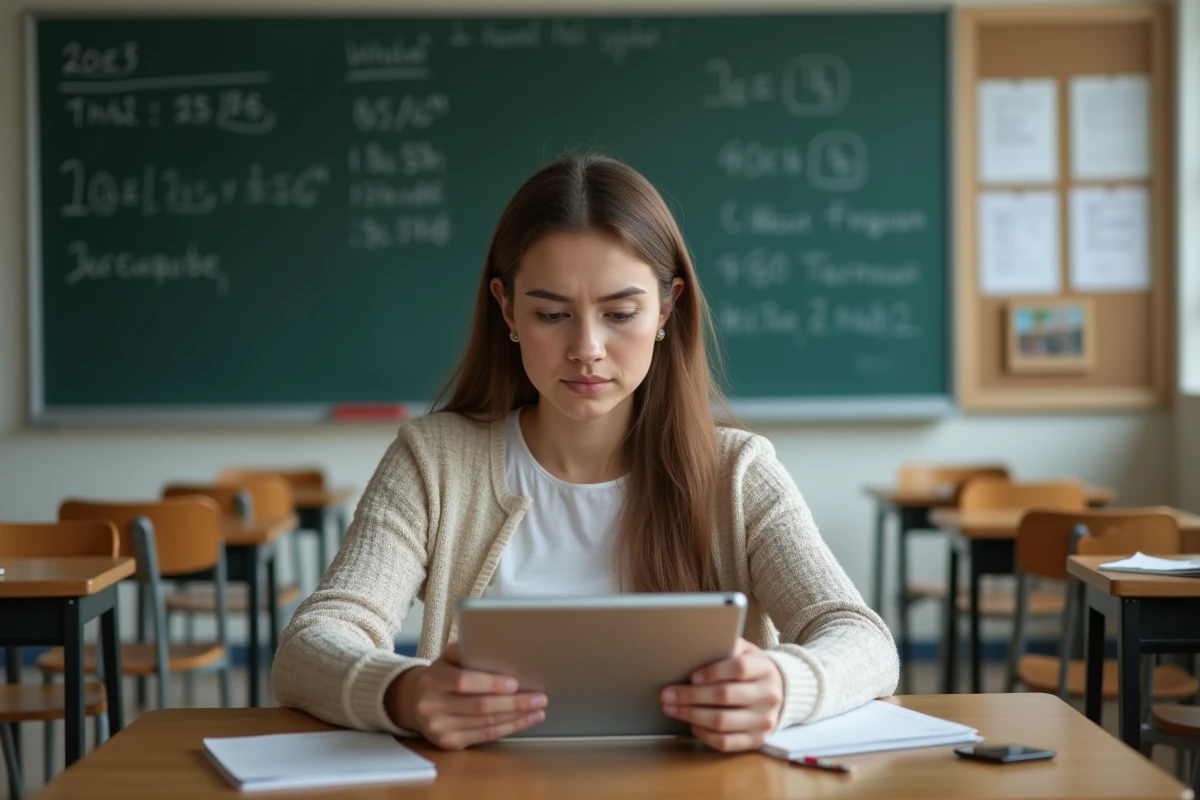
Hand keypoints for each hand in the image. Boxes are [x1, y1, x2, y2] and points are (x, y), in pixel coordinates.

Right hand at [386, 642, 546, 748]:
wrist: (415, 702)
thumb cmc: (441, 676)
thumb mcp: (447, 658)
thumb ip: (467, 651)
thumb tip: (499, 648)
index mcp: (432, 679)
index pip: (464, 682)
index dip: (491, 684)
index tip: (515, 682)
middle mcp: (432, 706)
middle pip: (479, 706)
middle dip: (514, 703)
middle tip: (539, 697)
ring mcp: (439, 728)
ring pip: (485, 723)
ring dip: (516, 717)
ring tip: (538, 709)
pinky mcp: (448, 743)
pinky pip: (484, 736)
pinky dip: (508, 728)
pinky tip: (524, 721)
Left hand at [660, 638, 783, 751]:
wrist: (778, 693)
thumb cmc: (753, 670)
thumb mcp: (746, 652)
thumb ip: (726, 647)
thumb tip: (696, 647)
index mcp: (765, 669)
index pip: (739, 668)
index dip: (713, 671)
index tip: (692, 676)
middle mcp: (768, 696)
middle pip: (725, 695)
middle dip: (690, 695)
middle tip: (667, 694)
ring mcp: (763, 721)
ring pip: (722, 721)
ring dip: (691, 715)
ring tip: (672, 709)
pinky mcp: (756, 740)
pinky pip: (726, 742)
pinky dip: (704, 735)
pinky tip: (692, 725)